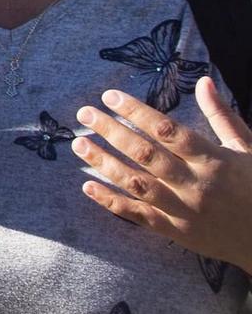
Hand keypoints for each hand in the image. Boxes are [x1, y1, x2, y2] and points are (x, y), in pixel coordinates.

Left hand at [73, 78, 251, 270]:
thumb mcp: (247, 148)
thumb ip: (222, 115)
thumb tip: (204, 81)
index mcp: (213, 160)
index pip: (167, 130)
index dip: (136, 112)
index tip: (109, 96)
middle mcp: (195, 184)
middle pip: (145, 154)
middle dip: (111, 131)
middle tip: (84, 113)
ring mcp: (184, 210)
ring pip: (136, 184)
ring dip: (104, 163)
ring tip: (78, 144)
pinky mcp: (176, 232)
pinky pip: (138, 216)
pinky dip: (111, 202)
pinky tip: (87, 186)